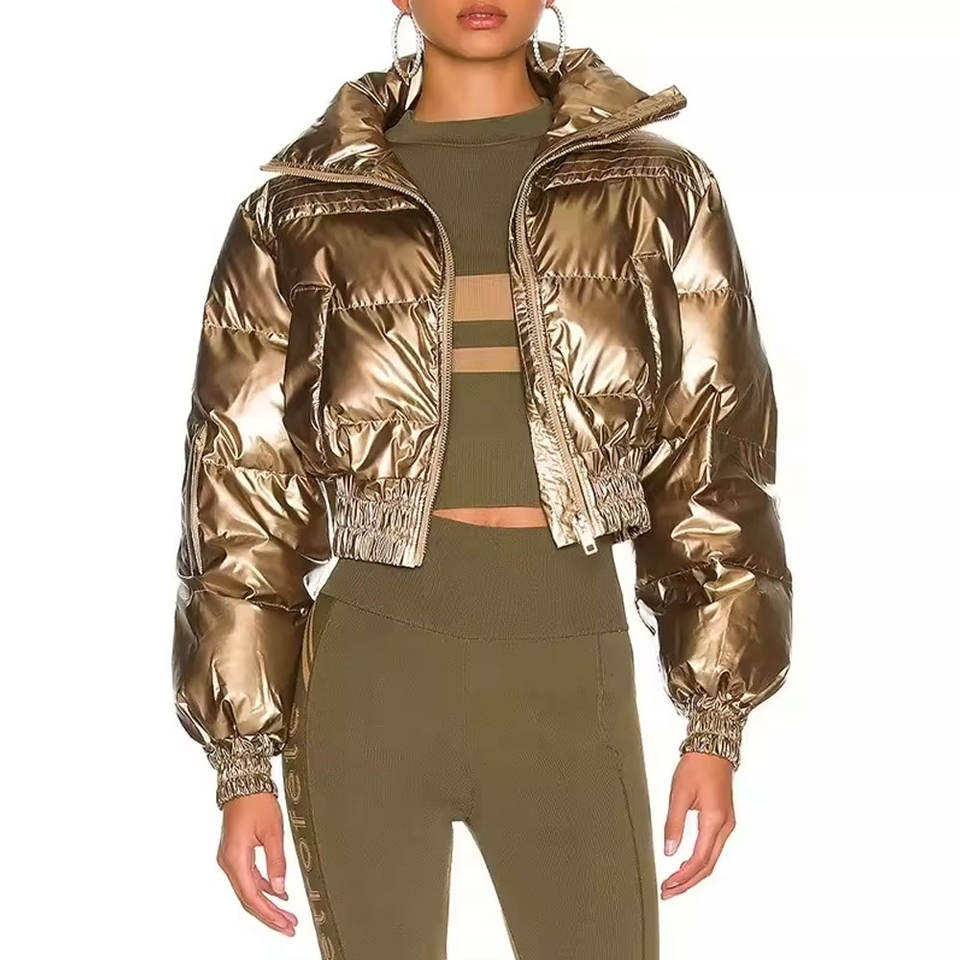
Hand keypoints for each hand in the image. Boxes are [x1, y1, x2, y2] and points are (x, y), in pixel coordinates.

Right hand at [217, 792, 297, 935]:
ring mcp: (230, 859)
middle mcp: (228, 862)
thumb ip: (277, 861)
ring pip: (248, 890)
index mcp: (235, 858)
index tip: (285, 924)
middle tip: (289, 926)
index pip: (252, 896)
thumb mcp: (273, 831)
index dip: (269, 914)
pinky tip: (278, 893)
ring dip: (267, 903)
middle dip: (269, 914)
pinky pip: (249, 878)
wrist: (243, 783)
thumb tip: (281, 888)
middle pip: (248, 898)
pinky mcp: (236, 854)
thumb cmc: (256, 802)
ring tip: (286, 915)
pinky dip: (263, 888)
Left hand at [661, 752, 734, 898]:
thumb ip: (674, 823)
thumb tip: (669, 851)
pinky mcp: (723, 820)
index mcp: (715, 820)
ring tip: (673, 883)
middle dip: (688, 882)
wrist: (713, 749)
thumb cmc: (697, 766)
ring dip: (693, 874)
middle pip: (708, 865)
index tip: (667, 885)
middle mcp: (725, 826)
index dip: (683, 876)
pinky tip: (685, 866)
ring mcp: (726, 825)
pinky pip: (712, 849)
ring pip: (711, 859)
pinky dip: (699, 862)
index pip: (699, 859)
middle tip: (668, 891)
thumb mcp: (679, 793)